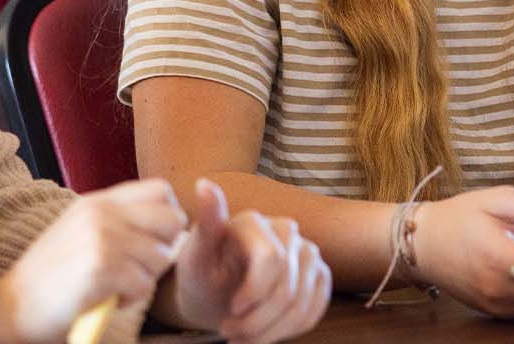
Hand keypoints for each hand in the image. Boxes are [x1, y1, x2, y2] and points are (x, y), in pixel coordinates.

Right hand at [0, 179, 187, 343]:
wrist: (15, 304)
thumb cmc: (53, 275)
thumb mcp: (83, 231)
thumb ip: (120, 222)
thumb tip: (172, 228)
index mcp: (99, 201)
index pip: (161, 190)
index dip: (168, 217)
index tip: (152, 241)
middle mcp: (101, 212)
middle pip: (172, 220)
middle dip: (164, 249)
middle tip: (138, 267)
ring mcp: (101, 238)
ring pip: (161, 257)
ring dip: (145, 279)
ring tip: (116, 285)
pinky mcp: (100, 267)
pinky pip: (144, 284)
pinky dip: (132, 298)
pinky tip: (109, 298)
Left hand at [169, 179, 331, 342]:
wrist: (215, 295)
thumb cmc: (202, 276)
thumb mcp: (194, 258)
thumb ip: (205, 225)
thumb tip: (204, 184)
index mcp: (254, 222)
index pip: (272, 260)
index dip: (254, 293)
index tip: (230, 311)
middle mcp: (285, 230)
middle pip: (287, 288)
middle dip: (258, 320)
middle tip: (230, 333)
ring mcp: (306, 252)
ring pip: (301, 304)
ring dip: (270, 331)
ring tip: (242, 336)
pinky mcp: (318, 274)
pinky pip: (314, 311)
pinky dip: (288, 331)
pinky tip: (264, 331)